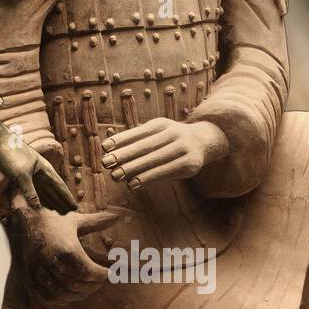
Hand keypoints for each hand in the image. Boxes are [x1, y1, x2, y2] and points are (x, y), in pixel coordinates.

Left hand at [0, 115, 74, 213]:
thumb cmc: (10, 154)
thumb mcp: (20, 174)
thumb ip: (29, 191)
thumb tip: (38, 208)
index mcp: (45, 169)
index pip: (59, 186)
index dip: (67, 197)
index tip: (75, 207)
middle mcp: (41, 172)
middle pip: (54, 189)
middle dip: (62, 201)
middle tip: (70, 214)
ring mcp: (32, 174)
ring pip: (45, 190)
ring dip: (52, 200)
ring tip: (60, 211)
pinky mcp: (22, 175)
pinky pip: (35, 189)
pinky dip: (40, 197)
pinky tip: (42, 203)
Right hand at [7, 195, 118, 299]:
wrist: (25, 220)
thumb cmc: (54, 221)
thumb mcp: (76, 220)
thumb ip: (97, 222)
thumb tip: (117, 217)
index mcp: (67, 249)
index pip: (89, 272)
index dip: (102, 276)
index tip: (108, 273)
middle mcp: (53, 262)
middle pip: (79, 284)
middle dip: (93, 285)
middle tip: (98, 280)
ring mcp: (41, 272)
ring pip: (65, 293)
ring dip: (80, 293)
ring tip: (86, 286)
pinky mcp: (32, 278)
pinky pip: (50, 297)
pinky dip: (63, 298)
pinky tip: (70, 291)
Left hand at [100, 118, 227, 189]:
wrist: (204, 141)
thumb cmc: (170, 138)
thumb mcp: (155, 133)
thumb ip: (135, 139)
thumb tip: (108, 146)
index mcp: (161, 124)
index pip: (139, 133)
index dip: (121, 140)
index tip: (104, 147)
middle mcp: (174, 134)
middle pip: (146, 146)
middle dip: (124, 156)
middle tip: (106, 163)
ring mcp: (183, 149)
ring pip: (155, 160)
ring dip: (134, 169)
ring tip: (116, 176)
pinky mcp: (190, 164)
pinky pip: (166, 172)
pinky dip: (148, 178)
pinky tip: (133, 184)